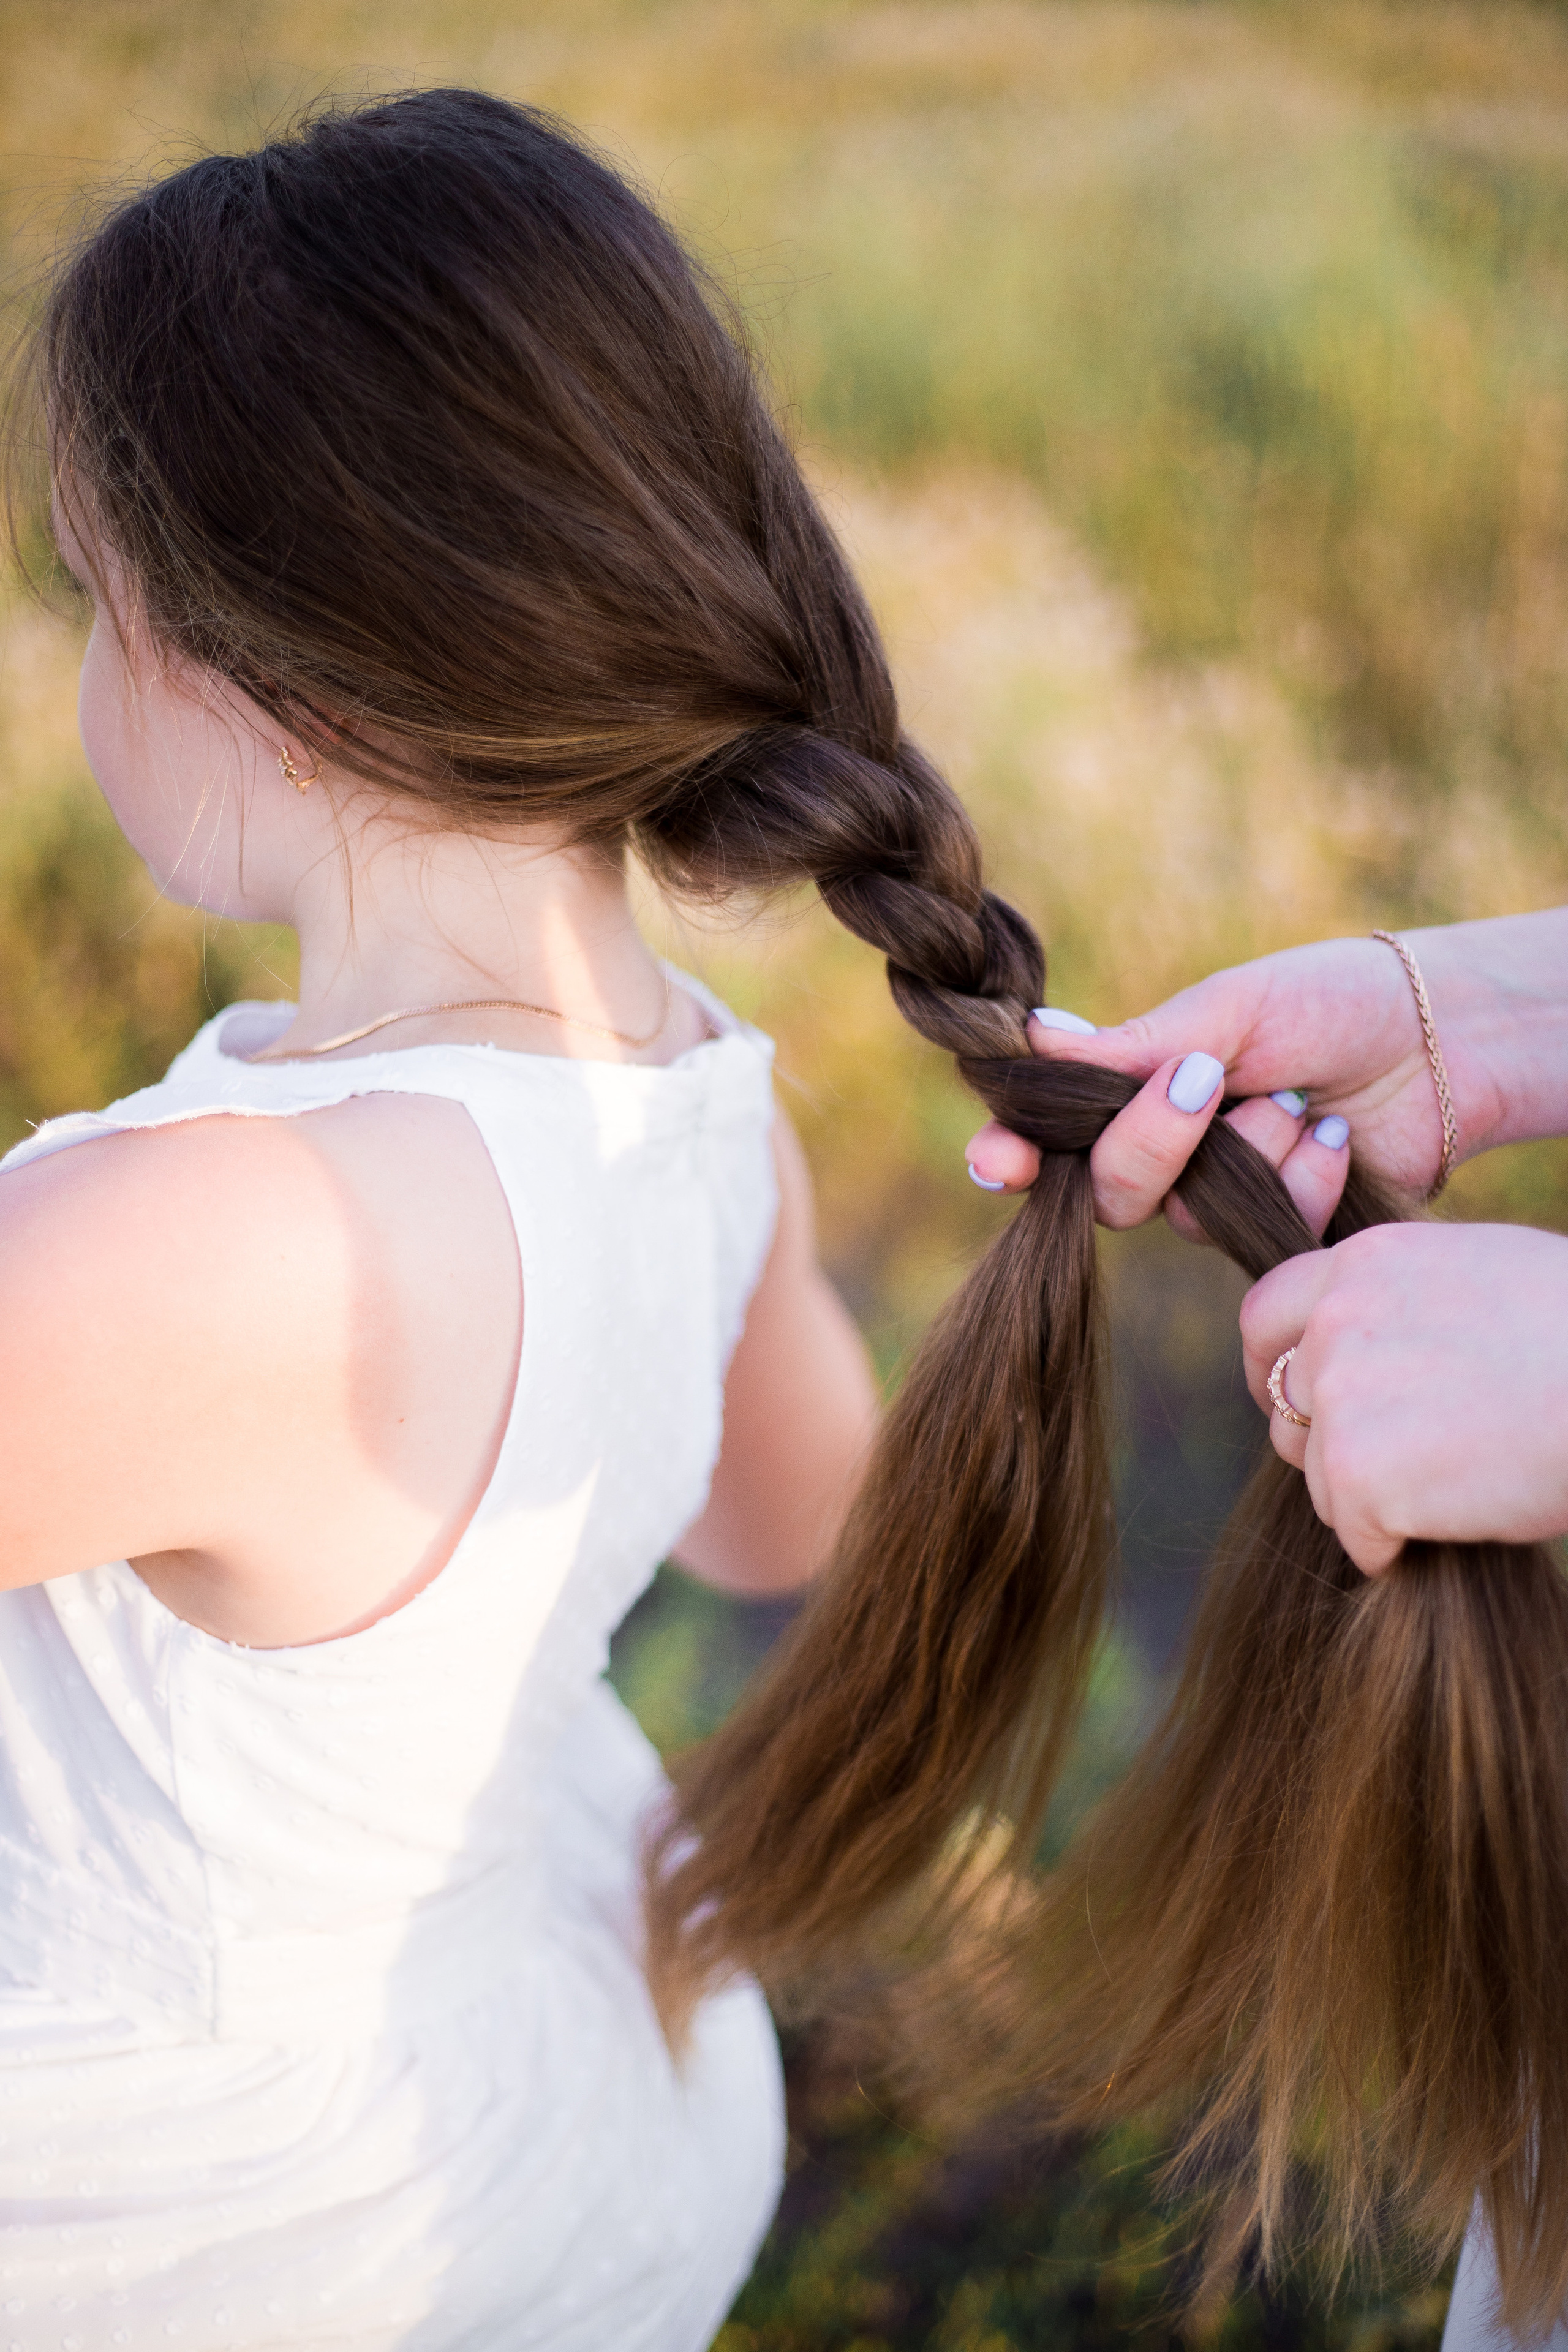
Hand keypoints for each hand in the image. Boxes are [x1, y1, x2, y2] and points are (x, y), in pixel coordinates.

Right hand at [964, 931, 1502, 1241]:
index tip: (1000, 1161)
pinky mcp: (1277, 1231)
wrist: (1441, 1040)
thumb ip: (1132, 1045)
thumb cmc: (1329, 1003)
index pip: (1049, 1134)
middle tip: (1204, 1080)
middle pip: (1108, 1190)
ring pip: (1184, 1214)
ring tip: (1299, 1096)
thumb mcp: (1227, 1009)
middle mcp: (1165, 1151)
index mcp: (1134, 1086)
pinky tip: (1333, 1135)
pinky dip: (1298, 1175)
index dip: (1013, 1154)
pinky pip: (1258, 1229)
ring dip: (1247, 1147)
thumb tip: (1030, 1035)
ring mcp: (1220, 1196)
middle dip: (1150, 1140)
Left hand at [1239, 1222, 1567, 1573]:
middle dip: (1328, 1441)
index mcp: (1363, 1263)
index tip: (1302, 1404)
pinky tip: (1454, 1525)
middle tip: (1399, 1461)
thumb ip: (1400, 1296)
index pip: (1265, 1317)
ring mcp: (1341, 1397)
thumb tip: (1364, 1333)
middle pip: (1288, 1405)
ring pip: (1318, 1476)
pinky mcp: (1359, 1472)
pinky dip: (1394, 1547)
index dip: (1276, 1368)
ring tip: (1452, 1485)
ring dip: (1369, 1496)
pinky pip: (1355, 1534)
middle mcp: (1335, 1321)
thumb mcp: (1476, 1270)